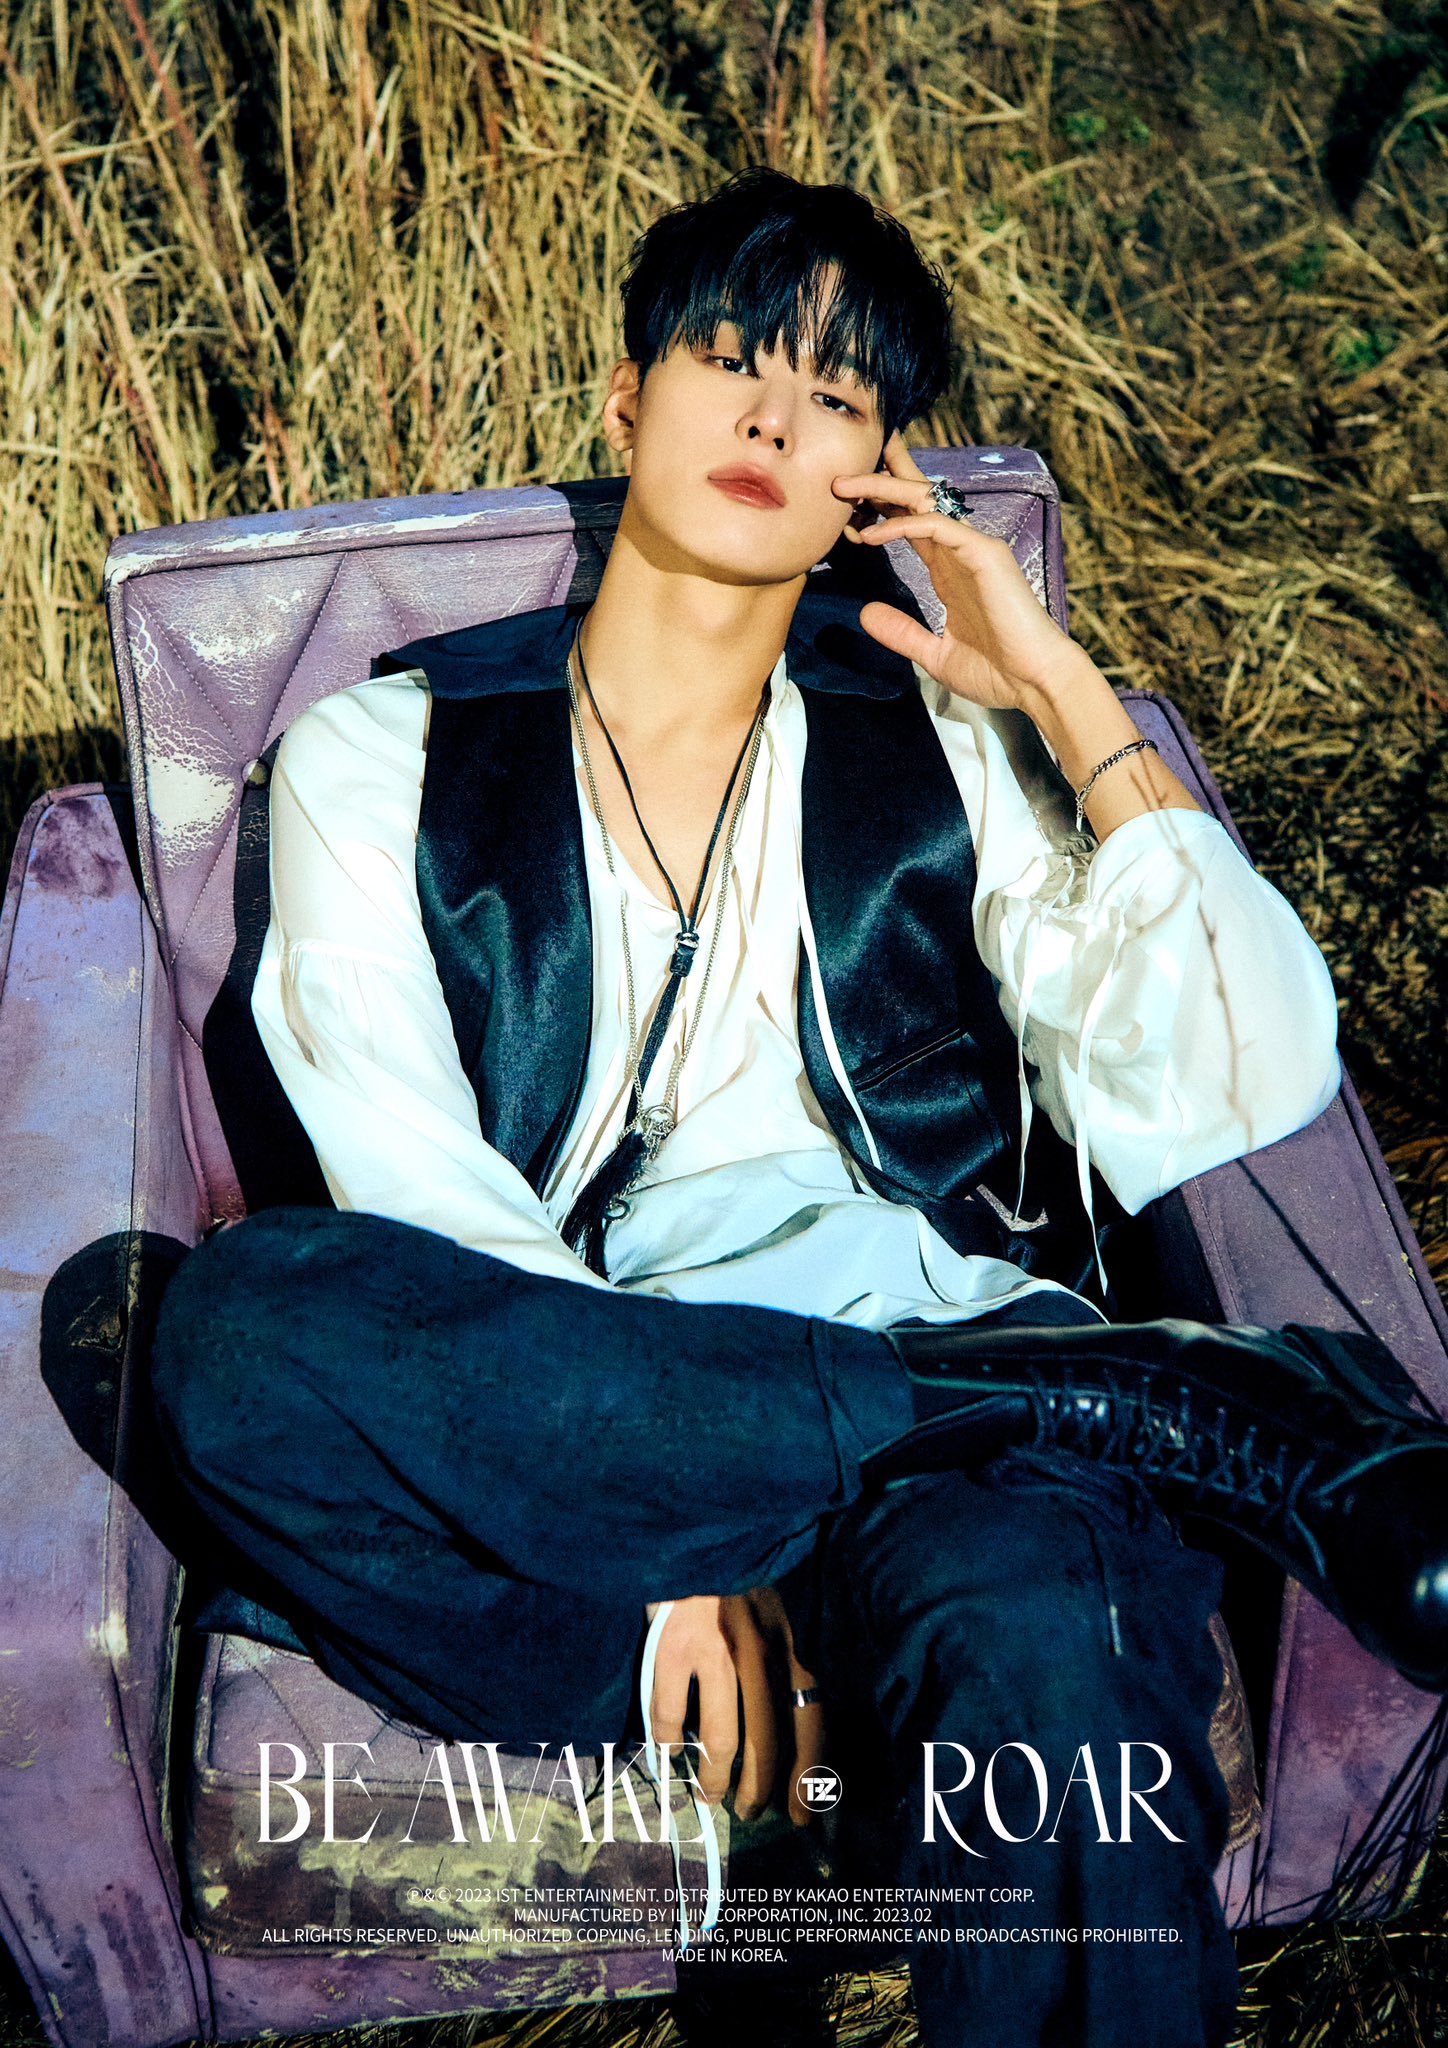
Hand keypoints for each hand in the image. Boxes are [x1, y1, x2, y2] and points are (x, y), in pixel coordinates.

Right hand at [646, 1588, 825, 1825]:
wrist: (691, 1529)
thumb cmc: (736, 1572)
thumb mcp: (778, 1607)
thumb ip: (787, 1654)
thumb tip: (795, 1721)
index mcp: (793, 1636)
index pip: (813, 1717)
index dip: (810, 1774)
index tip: (804, 1814)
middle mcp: (761, 1647)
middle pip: (769, 1739)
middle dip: (760, 1788)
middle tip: (749, 1812)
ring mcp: (715, 1648)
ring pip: (722, 1738)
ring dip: (716, 1778)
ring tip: (710, 1795)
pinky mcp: (672, 1647)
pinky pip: (671, 1717)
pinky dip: (669, 1746)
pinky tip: (668, 1756)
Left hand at [831, 434, 1093, 712]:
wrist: (1034, 684)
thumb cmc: (996, 672)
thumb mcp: (933, 654)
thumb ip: (901, 632)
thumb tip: (865, 614)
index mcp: (949, 570)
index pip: (910, 525)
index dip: (876, 514)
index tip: (842, 515)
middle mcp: (959, 552)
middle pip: (915, 501)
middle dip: (878, 483)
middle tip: (837, 479)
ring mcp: (973, 548)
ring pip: (924, 501)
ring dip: (882, 490)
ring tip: (844, 487)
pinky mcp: (984, 553)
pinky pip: (939, 526)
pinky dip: (903, 525)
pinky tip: (872, 535)